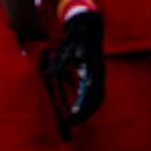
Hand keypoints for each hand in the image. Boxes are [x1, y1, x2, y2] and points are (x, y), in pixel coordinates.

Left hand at [39, 0, 105, 134]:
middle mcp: (98, 71)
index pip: (89, 89)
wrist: (88, 28)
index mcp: (90, 65)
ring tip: (75, 120)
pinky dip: (90, 105)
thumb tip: (49, 74)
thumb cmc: (74, 39)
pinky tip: (81, 111)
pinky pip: (98, 94)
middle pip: (96, 97)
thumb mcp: (64, 49)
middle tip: (71, 122)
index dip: (82, 103)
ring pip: (98, 98)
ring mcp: (100, 74)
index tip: (73, 114)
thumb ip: (58, 63)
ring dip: (88, 111)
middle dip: (85, 112)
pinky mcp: (99, 76)